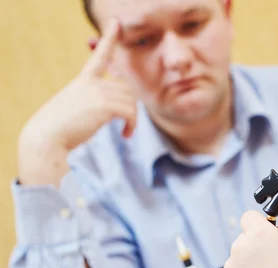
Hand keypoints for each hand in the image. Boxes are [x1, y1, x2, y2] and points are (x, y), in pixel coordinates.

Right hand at [18, 19, 136, 185]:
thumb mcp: (75, 106)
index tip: (116, 23)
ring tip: (126, 131)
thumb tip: (120, 107)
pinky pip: (131, 112)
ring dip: (133, 117)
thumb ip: (93, 100)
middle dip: (131, 105)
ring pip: (131, 100)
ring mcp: (98, 92)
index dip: (109, 39)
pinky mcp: (104, 106)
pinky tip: (126, 134)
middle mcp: (92, 82)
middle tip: (128, 123)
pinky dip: (132, 125)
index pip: (99, 56)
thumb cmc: (60, 127)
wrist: (46, 137)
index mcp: (83, 80)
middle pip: (126, 88)